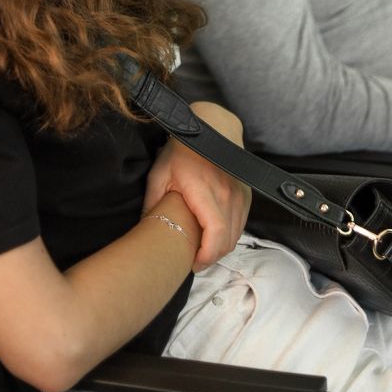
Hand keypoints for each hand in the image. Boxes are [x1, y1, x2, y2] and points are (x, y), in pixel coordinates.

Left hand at [143, 100, 250, 271]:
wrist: (212, 127)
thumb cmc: (182, 150)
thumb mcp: (159, 173)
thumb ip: (153, 203)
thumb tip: (145, 231)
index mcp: (206, 190)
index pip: (216, 232)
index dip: (207, 255)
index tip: (192, 263)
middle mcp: (229, 194)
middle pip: (228, 239)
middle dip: (211, 257)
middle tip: (193, 262)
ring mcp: (241, 195)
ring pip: (236, 234)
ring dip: (221, 248)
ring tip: (202, 251)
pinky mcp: (246, 195)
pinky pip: (241, 224)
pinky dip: (229, 235)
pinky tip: (213, 236)